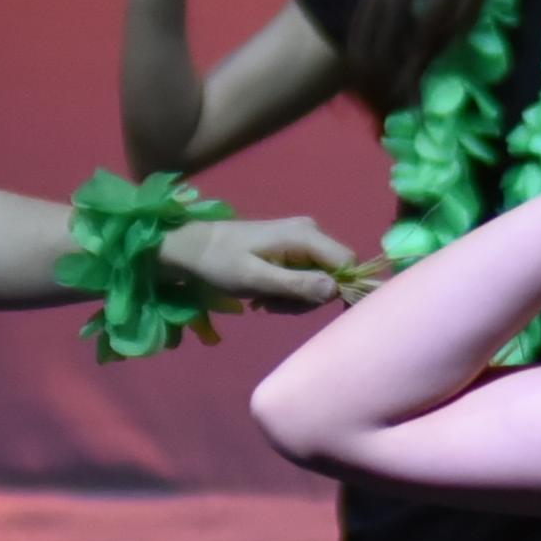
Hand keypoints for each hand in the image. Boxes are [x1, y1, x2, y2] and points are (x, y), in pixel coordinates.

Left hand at [164, 213, 368, 315]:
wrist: (192, 247)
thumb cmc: (220, 262)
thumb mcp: (256, 279)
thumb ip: (297, 284)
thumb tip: (336, 289)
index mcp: (306, 235)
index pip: (348, 263)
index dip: (343, 289)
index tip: (312, 308)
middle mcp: (311, 231)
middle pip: (336, 273)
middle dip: (311, 297)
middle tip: (276, 306)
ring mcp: (303, 238)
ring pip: (322, 277)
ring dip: (298, 297)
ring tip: (266, 301)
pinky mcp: (294, 247)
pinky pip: (308, 274)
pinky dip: (291, 290)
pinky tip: (268, 294)